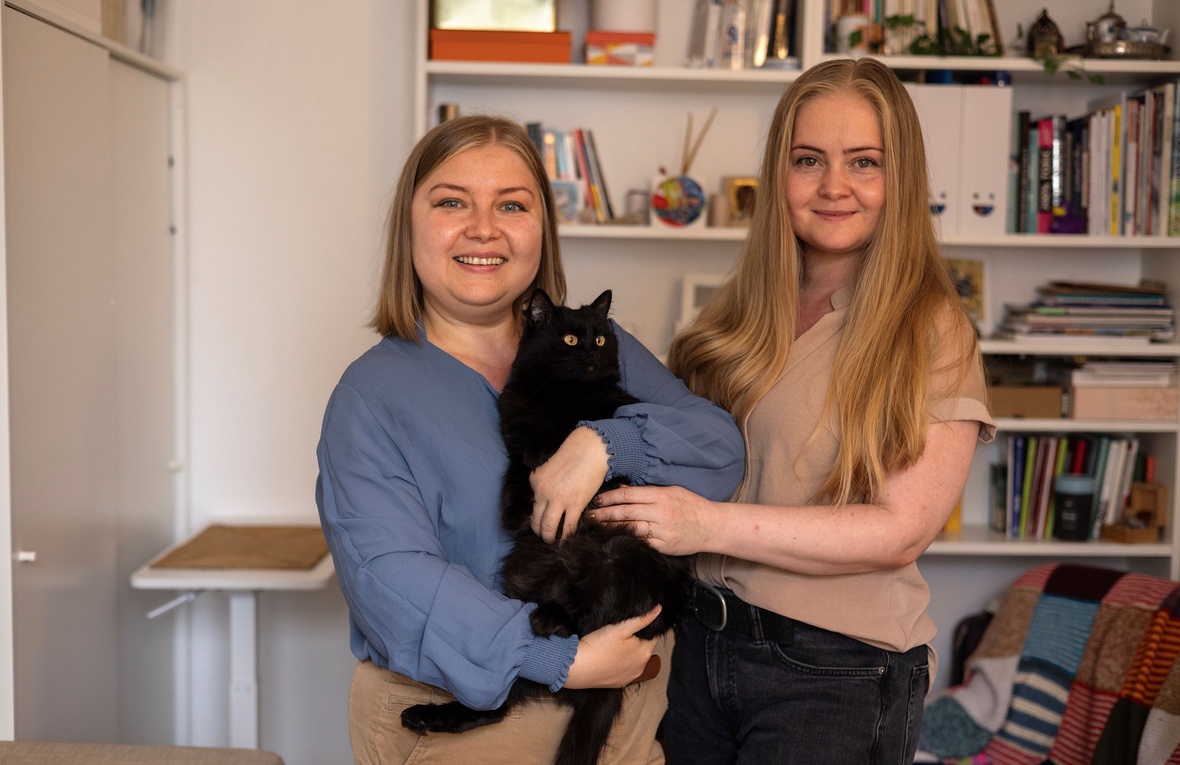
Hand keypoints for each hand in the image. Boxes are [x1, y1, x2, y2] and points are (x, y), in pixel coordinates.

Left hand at [530, 426, 608, 542]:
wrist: (591, 448)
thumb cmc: (574, 454)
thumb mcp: (549, 466)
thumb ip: (544, 482)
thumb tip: (545, 500)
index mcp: (535, 481)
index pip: (531, 506)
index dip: (535, 517)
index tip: (540, 523)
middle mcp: (542, 492)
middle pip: (535, 520)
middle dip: (539, 532)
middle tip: (544, 537)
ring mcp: (558, 499)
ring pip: (548, 527)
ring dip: (549, 538)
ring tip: (552, 542)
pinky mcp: (575, 505)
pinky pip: (567, 528)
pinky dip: (566, 538)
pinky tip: (566, 543)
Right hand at [564, 606, 661, 688]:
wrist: (578, 667)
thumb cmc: (599, 645)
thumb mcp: (621, 628)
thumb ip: (642, 619)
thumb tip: (659, 609)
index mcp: (645, 652)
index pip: (653, 636)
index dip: (645, 627)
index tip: (634, 623)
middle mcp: (641, 667)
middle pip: (644, 648)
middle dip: (637, 640)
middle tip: (622, 632)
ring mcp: (630, 677)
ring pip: (635, 660)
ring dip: (630, 652)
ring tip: (616, 645)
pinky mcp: (619, 683)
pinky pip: (625, 670)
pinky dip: (622, 664)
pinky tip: (611, 658)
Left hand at [588, 484, 716, 556]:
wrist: (711, 525)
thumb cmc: (691, 505)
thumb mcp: (672, 491)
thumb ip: (649, 491)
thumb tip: (624, 489)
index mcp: (661, 495)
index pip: (629, 495)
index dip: (610, 497)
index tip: (597, 500)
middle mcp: (661, 512)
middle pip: (626, 512)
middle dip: (605, 514)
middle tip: (589, 516)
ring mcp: (663, 530)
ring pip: (631, 528)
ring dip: (612, 528)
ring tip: (596, 528)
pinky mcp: (664, 546)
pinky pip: (642, 543)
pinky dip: (627, 540)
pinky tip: (615, 540)